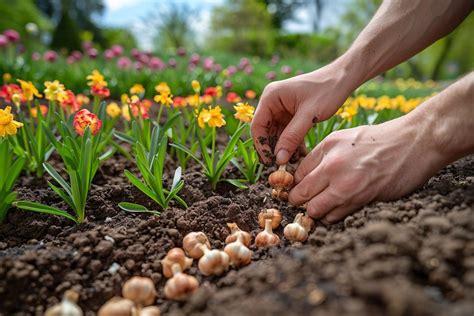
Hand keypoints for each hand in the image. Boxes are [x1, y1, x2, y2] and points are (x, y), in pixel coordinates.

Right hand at [251, 64, 352, 164]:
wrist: (342, 79)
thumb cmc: (327, 91)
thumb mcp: (309, 115)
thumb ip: (292, 137)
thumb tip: (279, 158)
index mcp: (271, 96)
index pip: (258, 125)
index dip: (261, 144)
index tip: (269, 161)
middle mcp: (272, 102)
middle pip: (265, 131)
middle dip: (273, 148)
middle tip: (280, 167)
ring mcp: (281, 109)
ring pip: (276, 134)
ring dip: (283, 149)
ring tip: (291, 164)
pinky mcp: (290, 115)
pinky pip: (286, 133)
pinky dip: (292, 144)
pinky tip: (299, 157)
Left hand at [288, 112, 443, 223]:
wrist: (414, 143)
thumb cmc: (379, 139)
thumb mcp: (343, 138)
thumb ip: (320, 156)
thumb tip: (302, 176)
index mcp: (327, 149)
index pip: (297, 176)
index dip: (295, 184)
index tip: (298, 189)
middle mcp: (333, 168)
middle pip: (301, 196)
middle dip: (299, 201)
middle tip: (305, 201)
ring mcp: (348, 187)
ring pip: (316, 211)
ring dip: (316, 211)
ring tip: (323, 205)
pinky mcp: (362, 201)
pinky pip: (336, 217)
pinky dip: (333, 216)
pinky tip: (338, 207)